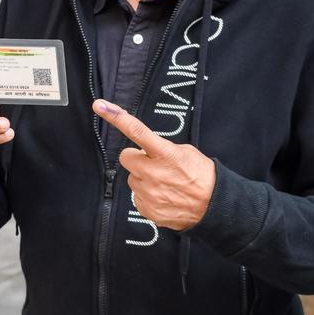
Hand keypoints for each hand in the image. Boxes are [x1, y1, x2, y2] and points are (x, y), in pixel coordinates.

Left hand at [93, 99, 214, 230]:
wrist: (213, 206)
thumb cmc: (202, 176)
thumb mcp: (186, 153)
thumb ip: (162, 149)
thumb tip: (147, 152)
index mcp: (165, 153)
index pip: (137, 131)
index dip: (116, 117)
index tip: (99, 105)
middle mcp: (153, 173)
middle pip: (126, 158)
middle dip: (136, 159)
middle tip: (152, 164)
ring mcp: (149, 193)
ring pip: (132, 179)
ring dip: (144, 179)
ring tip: (164, 184)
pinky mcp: (147, 209)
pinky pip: (137, 198)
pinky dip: (147, 196)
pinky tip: (164, 196)